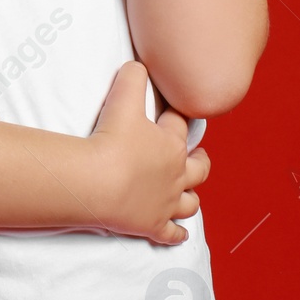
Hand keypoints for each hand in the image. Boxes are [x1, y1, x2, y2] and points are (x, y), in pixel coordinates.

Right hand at [84, 60, 210, 245]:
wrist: (99, 182)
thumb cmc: (112, 140)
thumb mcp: (122, 98)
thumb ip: (132, 77)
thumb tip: (138, 64)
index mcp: (171, 145)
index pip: (181, 127)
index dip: (178, 118)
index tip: (176, 115)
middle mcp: (175, 175)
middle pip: (198, 168)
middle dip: (201, 161)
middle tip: (200, 157)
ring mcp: (166, 203)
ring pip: (189, 203)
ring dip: (191, 198)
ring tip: (191, 194)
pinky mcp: (152, 226)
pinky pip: (171, 234)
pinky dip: (177, 234)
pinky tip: (181, 234)